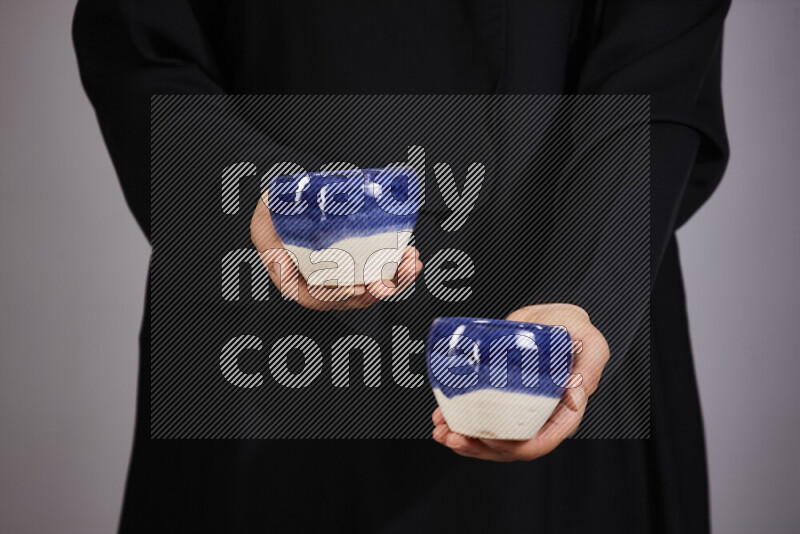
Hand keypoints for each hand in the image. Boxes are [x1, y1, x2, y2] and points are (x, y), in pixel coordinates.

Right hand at [250, 193, 422, 310]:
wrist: (288, 200)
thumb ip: (267, 233)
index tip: (354, 288)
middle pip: (350, 298)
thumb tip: (276, 257)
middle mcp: (319, 282)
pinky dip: (397, 270)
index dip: (335, 296)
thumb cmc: (277, 209)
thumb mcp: (266, 216)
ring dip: (394, 280)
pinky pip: (378, 274)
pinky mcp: (358, 265)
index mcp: (294, 276)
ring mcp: (341, 276)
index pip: (315, 297)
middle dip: (375, 290)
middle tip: (389, 279)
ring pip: (370, 289)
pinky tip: (410, 259)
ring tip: (409, 264)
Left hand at [432, 303, 608, 460]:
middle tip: (453, 436)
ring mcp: (517, 408)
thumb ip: (589, 368)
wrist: (555, 317)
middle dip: (478, 447)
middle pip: (509, 446)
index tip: (490, 440)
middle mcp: (539, 415)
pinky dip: (458, 419)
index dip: (514, 447)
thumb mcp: (591, 345)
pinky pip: (480, 417)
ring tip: (441, 430)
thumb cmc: (576, 332)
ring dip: (463, 439)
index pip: (540, 442)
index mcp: (564, 411)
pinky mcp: (500, 396)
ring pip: (490, 438)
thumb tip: (576, 396)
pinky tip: (443, 415)